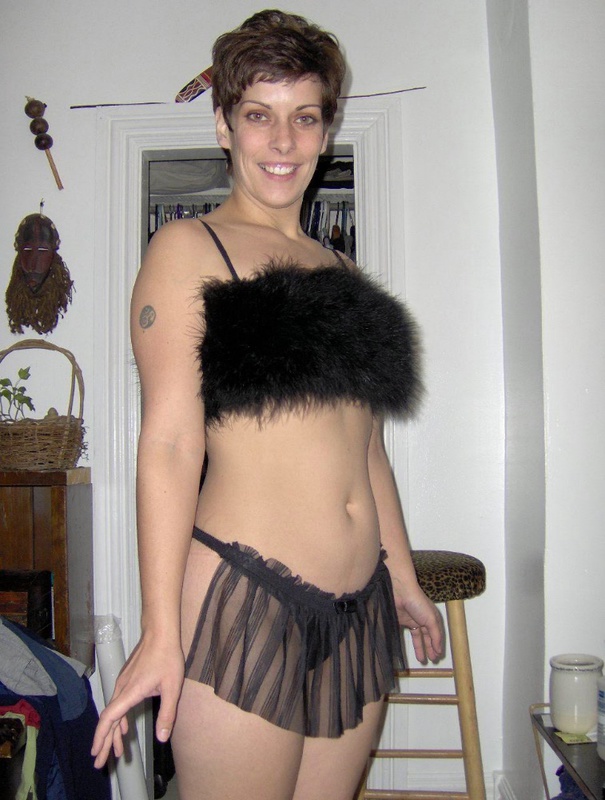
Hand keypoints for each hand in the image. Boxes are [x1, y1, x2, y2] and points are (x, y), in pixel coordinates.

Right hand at [91, 632, 183, 768]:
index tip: (96, 753)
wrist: (160, 632)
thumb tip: (163, 738)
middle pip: (108, 719)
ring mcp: (123, 682)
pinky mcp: (127, 678)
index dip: (102, 737)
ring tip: (116, 751)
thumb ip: (167, 713)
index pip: (110, 718)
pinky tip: (124, 727)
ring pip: (113, 711)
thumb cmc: (167, 656)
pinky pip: (118, 703)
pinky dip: (119, 719)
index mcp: (131, 691)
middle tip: (99, 763)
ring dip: (113, 732)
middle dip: (104, 742)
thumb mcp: (173, 687)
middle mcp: (122, 687)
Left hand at [390, 577, 443, 663]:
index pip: (437, 634)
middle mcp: (423, 619)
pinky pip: (408, 633)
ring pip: (418, 637)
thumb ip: (435, 635)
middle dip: (430, 648)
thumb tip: (439, 649)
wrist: (400, 592)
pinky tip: (411, 649)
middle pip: (428, 636)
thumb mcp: (431, 620)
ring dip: (420, 647)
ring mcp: (412, 620)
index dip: (437, 645)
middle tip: (431, 660)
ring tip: (422, 660)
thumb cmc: (418, 603)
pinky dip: (410, 641)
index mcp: (433, 617)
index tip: (438, 656)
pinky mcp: (402, 620)